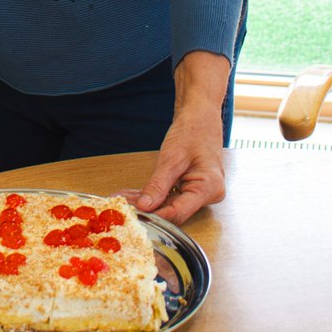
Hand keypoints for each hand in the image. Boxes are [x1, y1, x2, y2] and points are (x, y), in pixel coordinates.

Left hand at [127, 106, 226, 224]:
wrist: (200, 115)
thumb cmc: (193, 130)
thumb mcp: (172, 158)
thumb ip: (158, 185)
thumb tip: (144, 207)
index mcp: (209, 188)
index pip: (179, 213)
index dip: (154, 216)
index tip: (133, 215)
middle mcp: (207, 195)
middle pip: (174, 211)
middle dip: (147, 209)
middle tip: (122, 205)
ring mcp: (199, 192)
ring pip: (170, 205)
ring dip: (147, 202)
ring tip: (123, 198)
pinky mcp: (191, 188)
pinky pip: (171, 196)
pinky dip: (153, 195)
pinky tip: (134, 194)